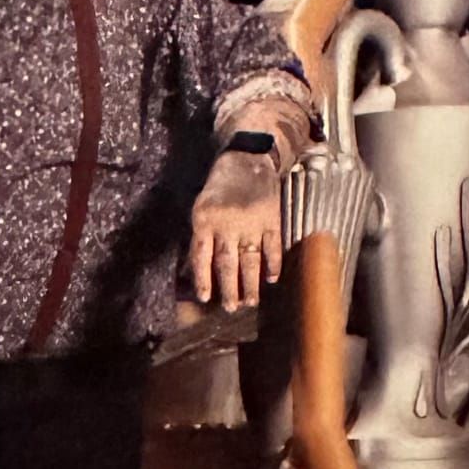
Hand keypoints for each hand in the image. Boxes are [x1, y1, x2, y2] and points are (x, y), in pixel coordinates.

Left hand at [189, 150, 282, 311]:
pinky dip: (273, 264)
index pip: (201, 256)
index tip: (205, 297)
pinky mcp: (272, 219)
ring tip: (250, 301)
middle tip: (231, 308)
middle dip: (229, 288)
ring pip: (250, 259)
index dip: (203, 279)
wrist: (246, 160)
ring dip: (250, 283)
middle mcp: (227, 224)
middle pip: (226, 263)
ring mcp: (251, 222)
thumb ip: (200, 236)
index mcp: (204, 220)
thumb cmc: (219, 187)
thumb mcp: (201, 208)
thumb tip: (195, 269)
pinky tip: (272, 279)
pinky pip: (273, 246)